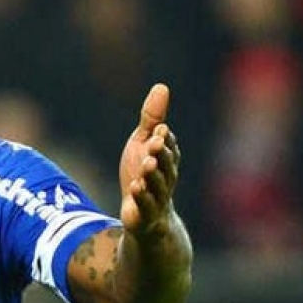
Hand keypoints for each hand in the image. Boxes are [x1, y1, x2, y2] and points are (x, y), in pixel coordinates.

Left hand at [119, 83, 180, 234]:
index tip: (158, 129)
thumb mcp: (143, 143)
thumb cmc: (143, 173)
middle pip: (166, 164)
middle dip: (161, 154)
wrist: (142, 215)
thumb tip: (162, 86)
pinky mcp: (146, 214)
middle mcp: (166, 177)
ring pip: (157, 185)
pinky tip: (135, 187)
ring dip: (152, 175)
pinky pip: (146, 206)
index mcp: (167, 158)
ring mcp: (157, 197)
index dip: (163, 138)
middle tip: (154, 143)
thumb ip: (152, 118)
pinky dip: (142, 197)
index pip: (168, 145)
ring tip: (146, 164)